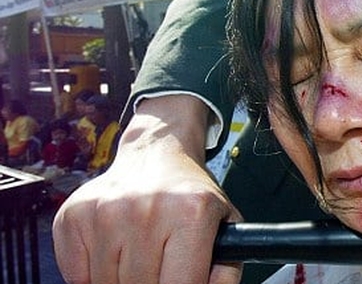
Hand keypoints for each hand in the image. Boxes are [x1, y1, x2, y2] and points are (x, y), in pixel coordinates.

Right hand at [52, 95, 242, 283]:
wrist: (156, 154)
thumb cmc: (190, 196)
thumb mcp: (224, 224)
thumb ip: (222, 271)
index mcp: (191, 212)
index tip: (178, 282)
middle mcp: (146, 210)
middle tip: (161, 268)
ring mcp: (106, 212)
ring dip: (122, 281)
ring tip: (141, 256)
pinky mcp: (74, 216)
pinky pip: (76, 276)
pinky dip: (92, 275)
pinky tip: (115, 251)